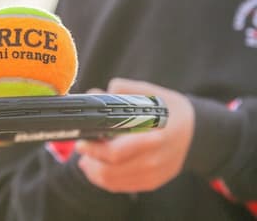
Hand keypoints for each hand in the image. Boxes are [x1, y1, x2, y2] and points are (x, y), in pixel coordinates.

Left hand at [76, 78, 194, 192]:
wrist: (195, 131)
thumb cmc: (169, 110)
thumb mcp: (151, 93)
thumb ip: (124, 90)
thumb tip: (96, 93)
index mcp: (155, 136)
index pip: (117, 152)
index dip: (95, 149)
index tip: (81, 140)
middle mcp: (156, 159)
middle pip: (112, 170)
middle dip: (91, 160)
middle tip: (81, 148)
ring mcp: (155, 174)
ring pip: (114, 181)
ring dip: (94, 172)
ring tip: (86, 159)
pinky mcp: (152, 182)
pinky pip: (122, 186)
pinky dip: (104, 180)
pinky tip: (96, 168)